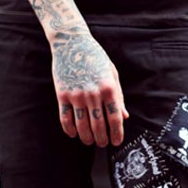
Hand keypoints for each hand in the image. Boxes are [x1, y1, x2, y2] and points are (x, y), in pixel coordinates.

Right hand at [50, 26, 127, 146]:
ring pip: (82, 126)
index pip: (115, 118)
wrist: (71, 43)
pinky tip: (74, 134)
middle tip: (103, 144)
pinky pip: (65, 118)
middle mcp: (93, 93)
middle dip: (102, 139)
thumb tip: (124, 116)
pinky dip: (69, 130)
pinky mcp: (62, 95)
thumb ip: (118, 96)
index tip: (116, 142)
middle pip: (99, 126)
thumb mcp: (112, 73)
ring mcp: (76, 95)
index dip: (117, 133)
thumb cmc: (95, 57)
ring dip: (87, 138)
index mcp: (109, 88)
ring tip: (90, 142)